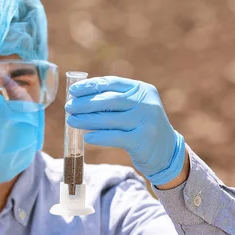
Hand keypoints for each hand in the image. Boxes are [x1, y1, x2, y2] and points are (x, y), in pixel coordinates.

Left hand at [65, 76, 186, 186]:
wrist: (166, 151)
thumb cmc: (142, 126)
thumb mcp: (134, 108)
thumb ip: (113, 101)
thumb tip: (79, 98)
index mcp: (142, 89)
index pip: (112, 83)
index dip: (90, 85)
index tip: (73, 90)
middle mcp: (146, 103)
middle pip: (109, 100)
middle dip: (85, 103)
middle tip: (68, 106)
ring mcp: (146, 121)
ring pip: (109, 119)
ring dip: (87, 120)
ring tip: (71, 120)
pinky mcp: (142, 140)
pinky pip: (115, 137)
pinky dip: (99, 137)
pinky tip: (87, 137)